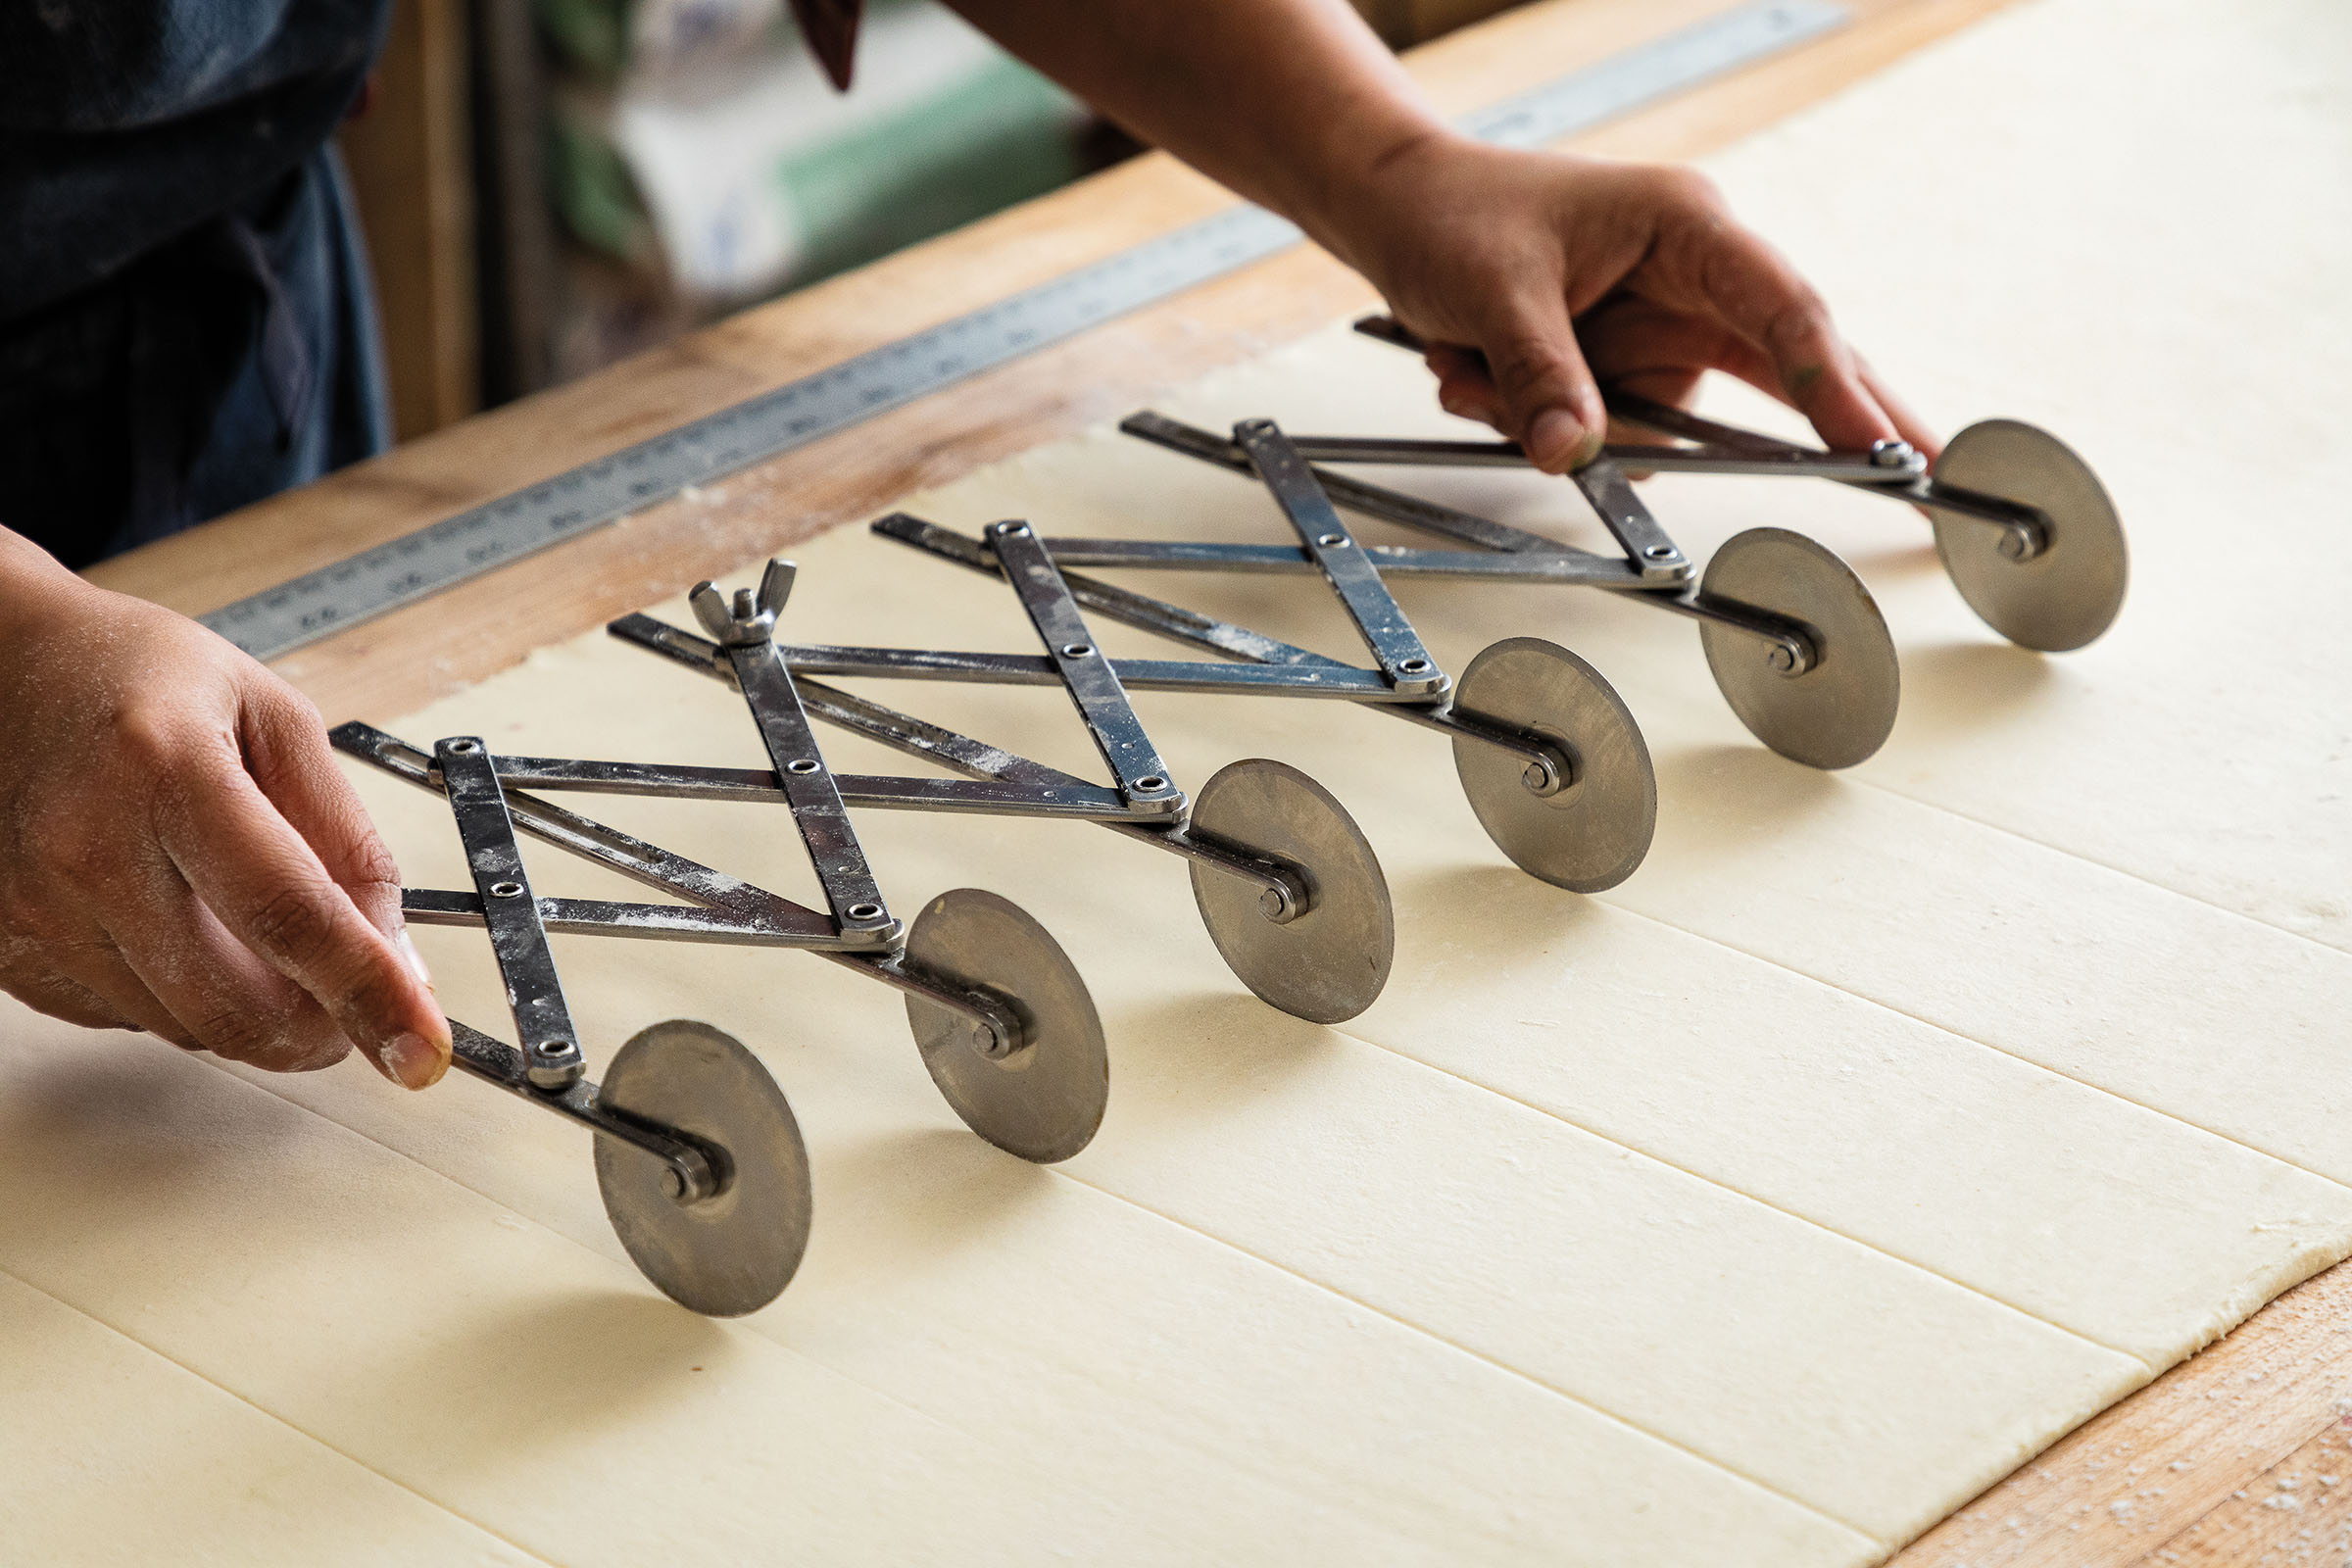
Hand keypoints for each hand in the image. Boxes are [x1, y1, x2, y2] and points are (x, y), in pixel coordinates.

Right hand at [0, 534, 449, 1087]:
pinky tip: (186, 929)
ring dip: (255, 1011)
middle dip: (321, 1029)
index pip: (291, 915)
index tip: (422, 1050)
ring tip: (264, 937)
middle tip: (357, 1004)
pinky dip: (185, 997)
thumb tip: (397, 954)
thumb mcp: (275, 718)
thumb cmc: (136, 677)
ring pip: (187, 1026)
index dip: (369, 994)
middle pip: (236, 1004)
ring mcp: (36, 910)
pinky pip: (129, 1018)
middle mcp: (87, 849)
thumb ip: (346, 837)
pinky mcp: (7, 951)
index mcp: (166, 771)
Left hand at [1322, 135, 1938, 471]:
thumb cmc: (1453, 213)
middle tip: (1922, 472)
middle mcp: (1689, 276)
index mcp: (1684, 227)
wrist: (1398, 207)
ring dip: (1563, 416)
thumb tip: (1580, 451)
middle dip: (1836, 417)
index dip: (1835, 384)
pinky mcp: (1621, 362)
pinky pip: (1607, 427)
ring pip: (1662, 419)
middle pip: (1786, 361)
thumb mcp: (1494, 295)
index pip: (1782, 312)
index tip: (1878, 444)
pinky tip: (1473, 371)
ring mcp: (1657, 324)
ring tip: (1473, 368)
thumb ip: (1541, 376)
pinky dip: (1535, 417)